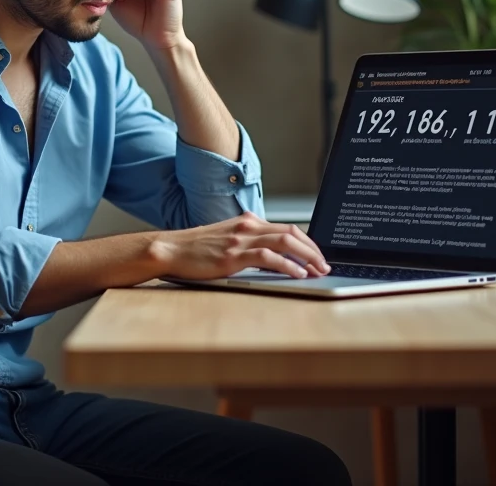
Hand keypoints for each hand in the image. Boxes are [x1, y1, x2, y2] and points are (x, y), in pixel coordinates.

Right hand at [151, 213, 330, 279]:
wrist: (170, 249)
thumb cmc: (196, 249)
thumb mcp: (226, 240)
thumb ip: (247, 243)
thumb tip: (272, 257)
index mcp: (247, 222)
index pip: (287, 228)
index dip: (308, 243)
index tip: (318, 258)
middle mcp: (247, 226)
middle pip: (292, 232)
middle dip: (313, 250)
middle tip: (325, 266)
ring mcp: (240, 240)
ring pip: (285, 241)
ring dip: (307, 257)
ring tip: (317, 271)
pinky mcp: (233, 255)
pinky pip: (268, 257)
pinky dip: (288, 265)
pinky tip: (298, 274)